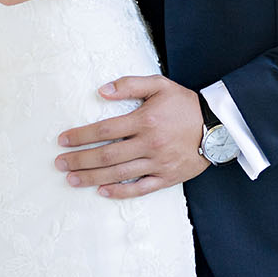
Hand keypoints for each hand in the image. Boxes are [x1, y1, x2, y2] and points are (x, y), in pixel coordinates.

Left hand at [55, 75, 209, 197]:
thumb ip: (130, 84)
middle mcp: (149, 143)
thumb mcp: (160, 85)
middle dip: (79, 160)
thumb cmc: (185, 104)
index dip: (81, 136)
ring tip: (71, 179)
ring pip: (118, 174)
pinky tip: (102, 192)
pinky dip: (120, 192)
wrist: (218, 126)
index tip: (63, 140)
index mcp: (145, 120)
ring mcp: (158, 163)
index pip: (104, 130)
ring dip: (92, 178)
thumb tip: (101, 91)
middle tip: (60, 163)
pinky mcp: (167, 177)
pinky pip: (140, 188)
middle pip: (106, 155)